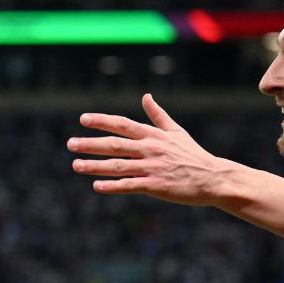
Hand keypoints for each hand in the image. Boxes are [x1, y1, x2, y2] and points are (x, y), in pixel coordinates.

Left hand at [67, 93, 238, 205]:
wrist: (213, 178)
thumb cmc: (193, 155)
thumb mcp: (176, 131)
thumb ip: (158, 115)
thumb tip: (146, 96)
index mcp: (153, 135)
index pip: (122, 124)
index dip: (102, 121)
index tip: (83, 119)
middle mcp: (150, 149)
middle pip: (115, 144)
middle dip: (90, 144)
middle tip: (70, 144)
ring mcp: (152, 168)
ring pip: (118, 166)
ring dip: (95, 165)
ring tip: (76, 165)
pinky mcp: (155, 186)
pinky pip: (130, 185)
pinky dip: (113, 186)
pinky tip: (96, 186)